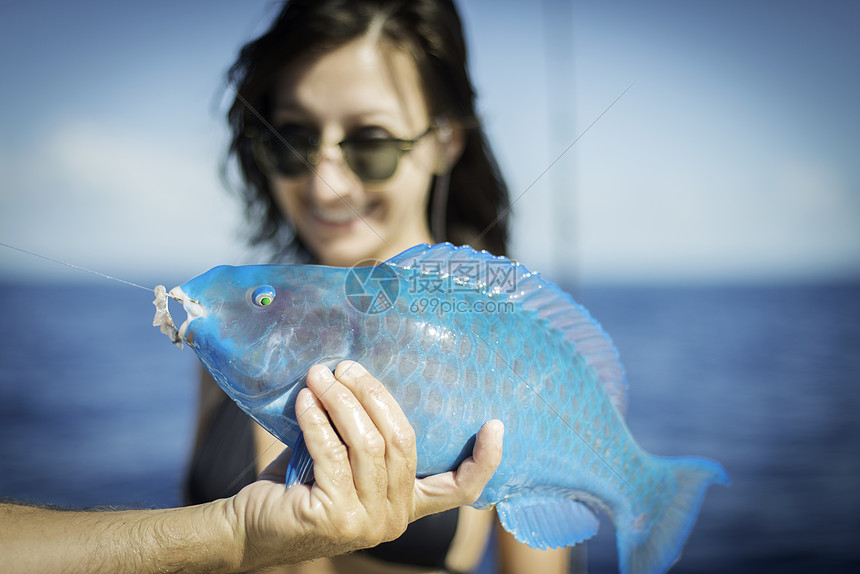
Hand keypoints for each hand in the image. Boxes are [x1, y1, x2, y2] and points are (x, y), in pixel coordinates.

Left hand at [227, 361, 503, 570]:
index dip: (484, 461)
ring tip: (322, 374)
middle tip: (346, 366)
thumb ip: (368, 435)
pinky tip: (305, 398)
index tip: (495, 424)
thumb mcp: (346, 462)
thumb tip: (371, 375)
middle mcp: (395, 519)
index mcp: (408, 505)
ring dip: (342, 400)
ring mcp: (367, 522)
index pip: (460, 490)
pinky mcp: (333, 517)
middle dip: (374, 394)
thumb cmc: (301, 485)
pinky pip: (331, 453)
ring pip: (368, 443)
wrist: (252, 527)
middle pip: (402, 441)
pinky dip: (318, 419)